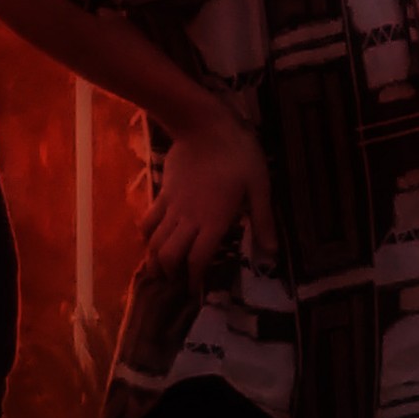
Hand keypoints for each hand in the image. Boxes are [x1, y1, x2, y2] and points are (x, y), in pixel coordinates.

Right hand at [144, 110, 268, 278]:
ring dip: (154, 259)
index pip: (198, 259)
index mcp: (214, 220)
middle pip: (169, 255)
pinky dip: (146, 235)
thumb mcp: (260, 187)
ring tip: (161, 270)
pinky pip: (148, 220)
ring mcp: (172, 206)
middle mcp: (188, 218)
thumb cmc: (239, 155)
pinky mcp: (162, 193)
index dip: (194, 279)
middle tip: (177, 283)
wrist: (204, 125)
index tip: (196, 291)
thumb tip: (271, 254)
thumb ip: (263, 221)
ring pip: (154, 241)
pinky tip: (152, 242)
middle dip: (170, 274)